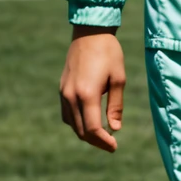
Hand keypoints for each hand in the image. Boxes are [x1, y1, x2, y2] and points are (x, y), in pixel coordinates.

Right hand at [60, 27, 125, 152]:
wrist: (90, 33)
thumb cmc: (109, 53)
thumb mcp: (118, 78)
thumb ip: (116, 105)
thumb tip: (116, 128)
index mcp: (87, 95)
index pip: (92, 128)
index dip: (103, 141)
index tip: (114, 147)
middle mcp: (71, 97)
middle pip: (80, 130)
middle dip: (95, 141)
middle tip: (110, 145)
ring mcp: (64, 94)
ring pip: (71, 124)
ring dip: (85, 133)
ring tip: (102, 135)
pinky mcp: (62, 90)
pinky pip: (66, 114)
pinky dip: (77, 123)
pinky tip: (88, 121)